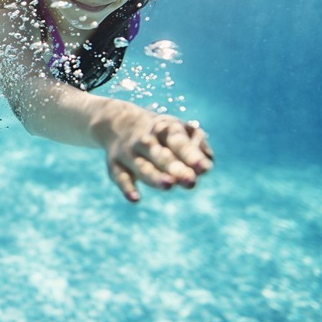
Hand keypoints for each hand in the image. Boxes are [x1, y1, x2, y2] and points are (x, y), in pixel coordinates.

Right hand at [97, 103, 213, 202]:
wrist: (117, 122)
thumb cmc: (160, 132)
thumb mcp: (180, 128)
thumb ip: (197, 145)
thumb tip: (206, 165)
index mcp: (165, 129)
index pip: (179, 143)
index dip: (192, 155)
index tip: (204, 168)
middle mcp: (146, 140)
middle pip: (162, 156)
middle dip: (176, 168)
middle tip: (190, 182)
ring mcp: (129, 153)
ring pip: (143, 167)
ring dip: (154, 177)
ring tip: (168, 185)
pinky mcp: (115, 166)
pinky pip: (120, 177)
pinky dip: (126, 188)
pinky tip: (135, 198)